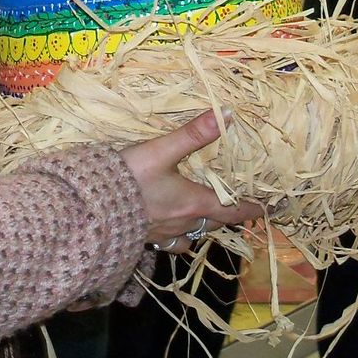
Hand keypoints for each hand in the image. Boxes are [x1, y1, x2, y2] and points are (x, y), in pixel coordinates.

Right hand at [120, 109, 262, 251]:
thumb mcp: (161, 151)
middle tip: (235, 207)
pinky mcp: (144, 239)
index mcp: (194, 202)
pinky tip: (168, 228)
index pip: (233, 210)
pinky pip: (168, 244)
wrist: (91, 211)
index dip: (251, 210)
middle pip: (214, 223)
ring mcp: (163, 234)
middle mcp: (183, 223)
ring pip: (192, 235)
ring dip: (201, 227)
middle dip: (227, 216)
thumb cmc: (130, 180)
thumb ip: (193, 134)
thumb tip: (228, 114)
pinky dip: (175, 237)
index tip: (266, 209)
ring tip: (202, 216)